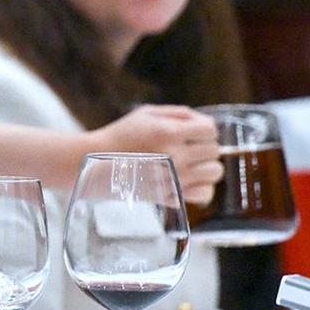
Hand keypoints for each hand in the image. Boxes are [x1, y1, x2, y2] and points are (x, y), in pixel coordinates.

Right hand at [97, 104, 222, 205]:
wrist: (95, 164)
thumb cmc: (121, 135)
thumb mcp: (146, 114)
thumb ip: (178, 113)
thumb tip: (203, 122)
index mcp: (169, 132)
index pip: (210, 130)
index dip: (204, 129)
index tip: (193, 132)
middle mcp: (175, 157)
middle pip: (214, 151)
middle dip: (204, 146)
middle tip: (187, 147)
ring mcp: (174, 179)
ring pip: (214, 173)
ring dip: (206, 167)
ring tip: (190, 164)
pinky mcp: (170, 196)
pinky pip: (204, 193)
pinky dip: (201, 187)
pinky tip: (188, 180)